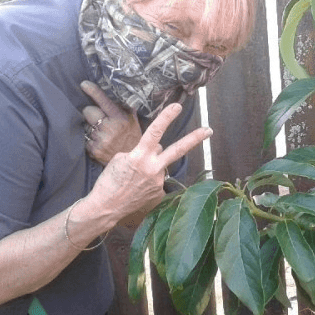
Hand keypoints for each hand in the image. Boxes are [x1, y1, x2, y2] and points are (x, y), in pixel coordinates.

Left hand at [81, 81, 141, 164]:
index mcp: (120, 119)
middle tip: (99, 118)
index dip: (92, 91)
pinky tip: (100, 142)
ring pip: (85, 125)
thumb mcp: (133, 121)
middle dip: (91, 113)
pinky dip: (90, 139)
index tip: (84, 84)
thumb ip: (124, 107)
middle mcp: (109, 128)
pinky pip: (85, 138)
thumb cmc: (132, 138)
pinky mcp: (93, 150)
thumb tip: (116, 91)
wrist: (133, 163)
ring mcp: (100, 140)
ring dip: (91, 127)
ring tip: (102, 133)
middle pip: (88, 111)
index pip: (103, 101)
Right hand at [88, 103, 211, 219]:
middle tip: (209, 130)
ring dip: (151, 166)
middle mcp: (153, 168)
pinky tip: (136, 186)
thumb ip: (141, 151)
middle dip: (194, 139)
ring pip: (160, 164)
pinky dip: (148, 179)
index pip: (155, 132)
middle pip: (178, 150)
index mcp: (139, 156)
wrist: (106, 208)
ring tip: (133, 177)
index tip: (177, 106)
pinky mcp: (159, 192)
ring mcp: (158, 181)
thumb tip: (157, 149)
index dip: (166, 118)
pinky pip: (156, 178)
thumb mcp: (120, 158)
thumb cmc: (108, 181)